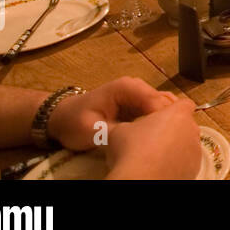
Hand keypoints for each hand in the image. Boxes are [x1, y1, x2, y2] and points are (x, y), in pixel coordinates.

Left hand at [47, 76, 177, 151]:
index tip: (158, 140)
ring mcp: (141, 94)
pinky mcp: (141, 104)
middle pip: (165, 103)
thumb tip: (137, 137)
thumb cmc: (74, 123)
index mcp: (127, 87)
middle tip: (162, 142)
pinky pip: (159, 111)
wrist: (63, 118)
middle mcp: (138, 86)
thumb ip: (116, 131)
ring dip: (165, 122)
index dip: (161, 121)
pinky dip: (161, 122)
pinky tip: (156, 136)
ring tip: (160, 140)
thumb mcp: (91, 130)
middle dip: (166, 122)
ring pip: (166, 107)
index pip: (156, 102)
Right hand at [104, 100, 201, 179]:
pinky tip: (160, 167)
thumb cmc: (132, 151)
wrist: (141, 179)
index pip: (184, 103)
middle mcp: (192, 130)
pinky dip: (177, 163)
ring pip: (188, 143)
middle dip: (173, 129)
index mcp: (178, 114)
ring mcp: (195, 150)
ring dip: (176, 146)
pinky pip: (187, 161)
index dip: (174, 109)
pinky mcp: (195, 168)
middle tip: (153, 137)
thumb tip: (114, 126)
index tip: (162, 116)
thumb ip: (125, 123)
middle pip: (186, 124)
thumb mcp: (119, 131)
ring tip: (155, 155)